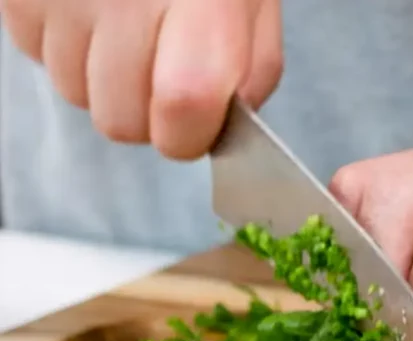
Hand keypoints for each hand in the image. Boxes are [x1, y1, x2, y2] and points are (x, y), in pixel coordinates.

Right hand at [0, 0, 282, 158]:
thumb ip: (254, 68)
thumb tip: (222, 125)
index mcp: (201, 0)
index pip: (184, 106)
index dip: (188, 136)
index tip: (195, 125)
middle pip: (121, 121)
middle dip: (147, 115)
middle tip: (163, 70)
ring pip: (77, 96)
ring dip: (105, 81)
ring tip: (128, 28)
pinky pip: (39, 59)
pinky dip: (69, 48)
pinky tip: (94, 9)